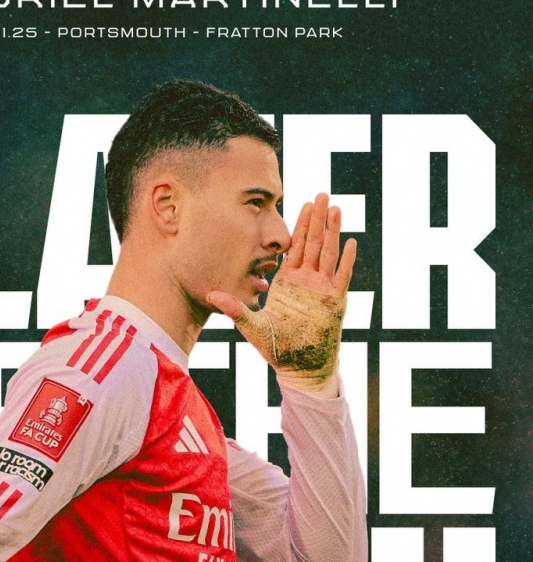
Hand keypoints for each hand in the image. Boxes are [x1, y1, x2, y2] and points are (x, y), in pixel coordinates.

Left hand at [207, 193, 356, 393]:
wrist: (299, 368)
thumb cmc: (277, 348)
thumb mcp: (253, 326)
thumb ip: (236, 309)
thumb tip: (212, 295)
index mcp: (288, 282)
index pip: (295, 248)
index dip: (299, 226)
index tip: (301, 203)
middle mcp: (307, 282)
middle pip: (314, 243)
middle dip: (317, 219)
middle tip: (321, 194)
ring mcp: (322, 290)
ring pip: (328, 254)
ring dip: (332, 231)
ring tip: (335, 208)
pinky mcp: (334, 303)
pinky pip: (341, 277)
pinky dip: (346, 260)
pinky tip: (349, 242)